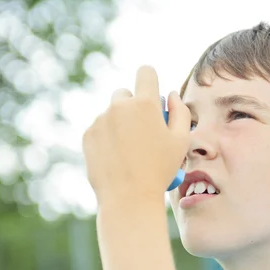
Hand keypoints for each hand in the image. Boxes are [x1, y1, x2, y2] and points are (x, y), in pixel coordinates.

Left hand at [82, 66, 190, 206]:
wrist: (128, 197)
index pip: (146, 72)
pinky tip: (118, 157)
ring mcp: (101, 120)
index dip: (151, 79)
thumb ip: (180, 112)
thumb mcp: (181, 141)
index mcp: (145, 104)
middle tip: (144, 131)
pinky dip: (108, 137)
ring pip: (112, 113)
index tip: (153, 94)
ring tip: (131, 150)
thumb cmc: (160, 170)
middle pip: (126, 93)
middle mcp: (120, 106)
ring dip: (120, 123)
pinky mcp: (88, 135)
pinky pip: (100, 128)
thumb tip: (170, 95)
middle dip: (134, 106)